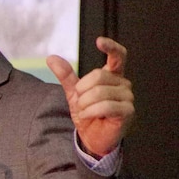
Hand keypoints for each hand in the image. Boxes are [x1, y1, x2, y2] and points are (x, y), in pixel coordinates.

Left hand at [46, 37, 134, 157]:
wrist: (91, 137)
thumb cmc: (88, 113)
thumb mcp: (73, 92)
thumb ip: (65, 75)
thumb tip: (51, 58)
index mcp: (112, 76)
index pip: (118, 56)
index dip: (111, 47)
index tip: (99, 41)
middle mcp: (123, 84)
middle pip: (99, 76)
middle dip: (82, 91)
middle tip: (81, 102)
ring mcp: (128, 97)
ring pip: (100, 92)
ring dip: (85, 104)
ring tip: (85, 111)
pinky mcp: (128, 111)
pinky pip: (106, 106)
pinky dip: (91, 112)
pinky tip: (89, 116)